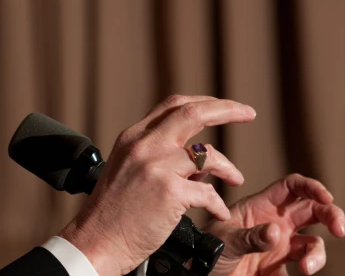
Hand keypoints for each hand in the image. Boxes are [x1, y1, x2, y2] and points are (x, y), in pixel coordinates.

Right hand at [59, 95, 256, 275]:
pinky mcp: (168, 192)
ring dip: (228, 167)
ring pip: (207, 154)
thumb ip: (154, 155)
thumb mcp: (126, 169)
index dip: (204, 102)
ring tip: (236, 179)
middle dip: (227, 109)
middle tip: (248, 113)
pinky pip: (208, 193)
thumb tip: (196, 160)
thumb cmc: (112, 213)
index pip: (173, 106)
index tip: (224, 107)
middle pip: (192, 113)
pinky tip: (220, 212)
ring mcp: (156, 166)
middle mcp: (144, 145)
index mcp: (133, 137)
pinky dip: (218, 203)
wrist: (96, 241)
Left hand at [204, 174, 344, 275]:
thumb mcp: (224, 239)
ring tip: (305, 269)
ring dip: (317, 255)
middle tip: (339, 230)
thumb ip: (250, 237)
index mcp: (261, 206)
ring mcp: (280, 247)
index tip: (326, 198)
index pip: (293, 187)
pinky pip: (300, 269)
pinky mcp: (279, 270)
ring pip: (313, 244)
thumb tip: (276, 233)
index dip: (312, 187)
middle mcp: (275, 223)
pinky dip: (301, 274)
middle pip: (314, 211)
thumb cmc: (207, 250)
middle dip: (332, 215)